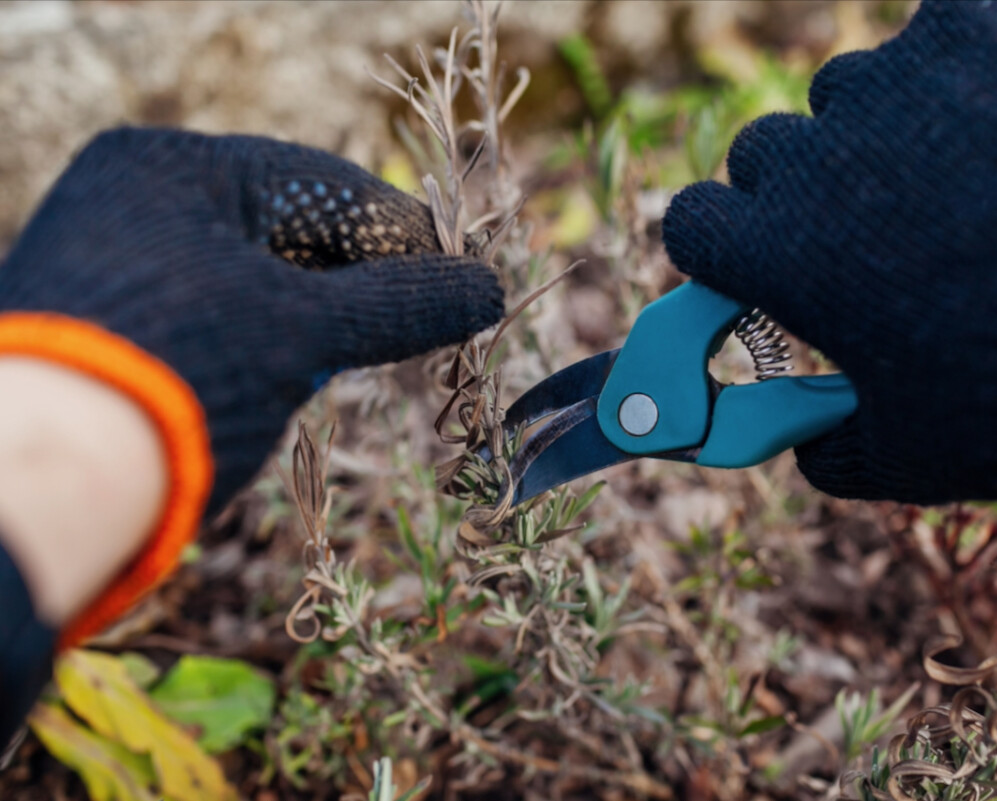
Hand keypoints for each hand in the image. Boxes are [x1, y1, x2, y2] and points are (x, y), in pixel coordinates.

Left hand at [0, 126, 503, 642]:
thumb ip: (400, 303)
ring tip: (345, 361)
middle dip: (351, 280)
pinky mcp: (108, 324)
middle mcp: (131, 199)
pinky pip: (209, 315)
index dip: (400, 234)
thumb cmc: (179, 376)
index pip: (319, 184)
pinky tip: (282, 379)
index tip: (458, 280)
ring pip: (248, 277)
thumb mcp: (302, 330)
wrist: (40, 483)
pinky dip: (257, 342)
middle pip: (282, 230)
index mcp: (170, 167)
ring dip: (307, 316)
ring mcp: (113, 262)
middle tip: (413, 326)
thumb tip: (490, 289)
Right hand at [663, 0, 996, 513]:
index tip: (757, 270)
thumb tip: (809, 440)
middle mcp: (816, 163)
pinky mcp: (977, 51)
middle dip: (795, 193)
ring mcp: (894, 99)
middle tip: (859, 238)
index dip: (723, 250)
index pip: (692, 222)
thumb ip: (828, 443)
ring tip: (941, 181)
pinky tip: (987, 100)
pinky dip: (954, 55)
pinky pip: (942, 23)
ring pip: (844, 91)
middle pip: (763, 153)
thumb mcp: (900, 454)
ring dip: (871, 131)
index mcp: (776, 252)